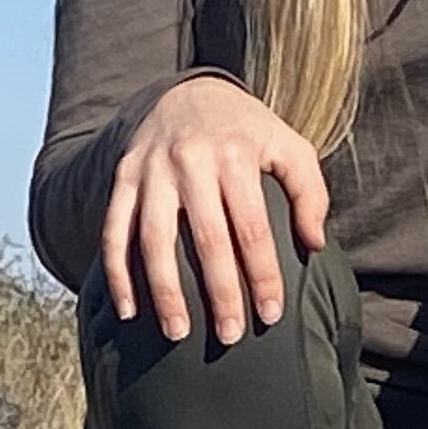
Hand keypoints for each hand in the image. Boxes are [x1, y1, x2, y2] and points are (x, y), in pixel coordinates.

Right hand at [102, 76, 329, 344]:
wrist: (189, 92)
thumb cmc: (247, 132)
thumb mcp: (289, 145)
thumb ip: (310, 191)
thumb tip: (314, 244)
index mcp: (235, 154)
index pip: (252, 227)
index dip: (263, 274)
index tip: (272, 314)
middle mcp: (191, 161)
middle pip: (206, 239)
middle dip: (219, 292)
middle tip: (230, 336)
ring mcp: (152, 171)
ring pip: (154, 239)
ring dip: (164, 291)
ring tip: (177, 333)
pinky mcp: (123, 178)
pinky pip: (113, 231)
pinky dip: (116, 273)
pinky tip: (127, 310)